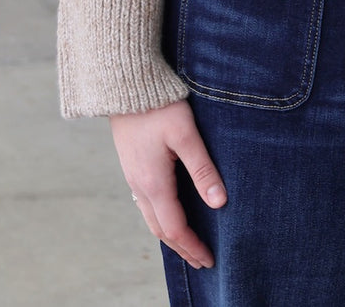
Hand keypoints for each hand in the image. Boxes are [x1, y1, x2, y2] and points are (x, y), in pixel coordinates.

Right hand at [110, 98, 227, 268]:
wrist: (125, 85)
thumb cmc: (158, 106)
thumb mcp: (185, 135)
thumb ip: (202, 169)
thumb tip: (219, 203)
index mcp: (154, 183)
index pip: (175, 228)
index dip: (193, 246)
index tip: (210, 259)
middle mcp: (139, 186)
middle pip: (161, 230)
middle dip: (182, 247)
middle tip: (202, 260)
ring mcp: (133, 177)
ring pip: (151, 218)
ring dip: (170, 235)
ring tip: (188, 243)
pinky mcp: (132, 166)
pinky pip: (145, 204)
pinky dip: (160, 218)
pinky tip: (170, 213)